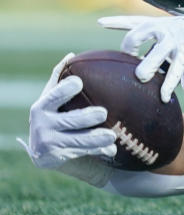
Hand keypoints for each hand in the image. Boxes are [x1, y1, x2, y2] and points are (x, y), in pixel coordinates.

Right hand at [21, 53, 116, 170]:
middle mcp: (40, 125)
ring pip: (77, 140)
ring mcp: (48, 143)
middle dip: (86, 117)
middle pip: (68, 120)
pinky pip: (82, 153)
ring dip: (96, 138)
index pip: (53, 96)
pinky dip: (98, 151)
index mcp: (41, 106)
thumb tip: (71, 55)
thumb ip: (59, 79)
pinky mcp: (56, 158)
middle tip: (103, 112)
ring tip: (112, 135)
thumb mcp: (54, 99)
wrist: (49, 151)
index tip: (79, 83)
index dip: (64, 90)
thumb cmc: (57, 116)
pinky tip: (111, 150)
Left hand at [98, 4, 183, 101]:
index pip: (133, 21)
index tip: (100, 23)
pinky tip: (164, 96)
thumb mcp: (175, 31)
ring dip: (146, 69)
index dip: (116, 22)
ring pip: (152, 57)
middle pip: (136, 36)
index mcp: (159, 24)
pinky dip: (168, 85)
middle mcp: (163, 30)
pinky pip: (174, 71)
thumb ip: (158, 42)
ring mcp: (174, 41)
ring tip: (142, 79)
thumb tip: (143, 60)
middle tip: (127, 63)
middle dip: (128, 49)